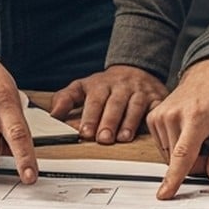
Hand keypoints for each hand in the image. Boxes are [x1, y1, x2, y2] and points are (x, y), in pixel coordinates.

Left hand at [50, 65, 166, 143]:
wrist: (136, 69)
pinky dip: (152, 119)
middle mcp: (121, 86)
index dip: (90, 117)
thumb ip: (65, 99)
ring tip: (122, 138)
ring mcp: (140, 91)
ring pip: (134, 106)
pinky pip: (155, 108)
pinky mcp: (156, 97)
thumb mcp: (83, 87)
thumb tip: (52, 115)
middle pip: (114, 104)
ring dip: (129, 123)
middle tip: (103, 138)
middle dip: (108, 122)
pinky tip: (148, 131)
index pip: (94, 100)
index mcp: (100, 84)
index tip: (85, 132)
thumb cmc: (106, 85)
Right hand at [148, 57, 208, 199]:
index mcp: (196, 116)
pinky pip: (164, 148)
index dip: (174, 177)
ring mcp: (160, 116)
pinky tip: (187, 130)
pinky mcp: (152, 118)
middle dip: (197, 162)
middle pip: (180, 161)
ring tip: (199, 133)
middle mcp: (173, 115)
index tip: (164, 193)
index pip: (183, 153)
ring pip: (171, 157)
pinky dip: (176, 146)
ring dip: (186, 154)